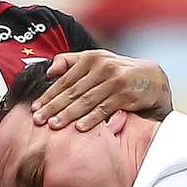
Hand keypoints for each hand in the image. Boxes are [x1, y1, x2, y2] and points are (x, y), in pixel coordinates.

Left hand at [32, 50, 172, 130]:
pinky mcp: (126, 95)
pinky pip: (104, 109)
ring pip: (86, 101)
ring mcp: (115, 81)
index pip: (64, 79)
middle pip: (72, 91)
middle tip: (38, 120)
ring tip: (53, 125)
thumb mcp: (97, 61)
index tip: (34, 107)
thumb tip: (49, 72)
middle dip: (53, 107)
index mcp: (91, 58)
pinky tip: (78, 128)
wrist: (152, 79)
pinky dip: (90, 119)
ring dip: (68, 115)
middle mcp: (102, 67)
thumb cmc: (118, 72)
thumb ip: (71, 62)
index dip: (48, 94)